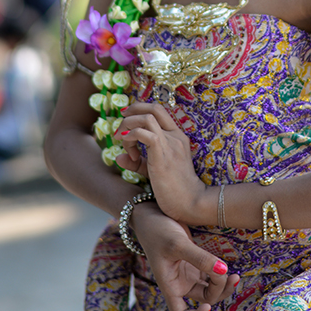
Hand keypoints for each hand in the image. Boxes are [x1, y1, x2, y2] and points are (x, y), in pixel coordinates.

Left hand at [116, 103, 209, 223]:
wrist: (192, 203)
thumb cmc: (175, 190)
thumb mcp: (154, 172)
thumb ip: (138, 163)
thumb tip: (118, 157)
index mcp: (176, 136)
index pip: (159, 110)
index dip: (140, 108)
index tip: (125, 117)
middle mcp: (175, 136)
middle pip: (154, 108)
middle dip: (133, 110)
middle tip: (120, 125)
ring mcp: (170, 144)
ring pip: (146, 118)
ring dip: (128, 125)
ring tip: (121, 140)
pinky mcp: (163, 154)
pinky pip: (145, 134)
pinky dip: (131, 137)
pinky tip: (128, 151)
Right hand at [133, 202, 238, 310]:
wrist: (152, 213)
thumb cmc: (158, 231)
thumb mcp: (178, 244)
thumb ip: (201, 258)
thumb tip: (223, 270)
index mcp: (170, 286)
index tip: (207, 307)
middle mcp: (180, 283)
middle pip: (205, 299)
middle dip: (218, 290)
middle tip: (226, 273)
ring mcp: (189, 272)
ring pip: (210, 287)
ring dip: (223, 283)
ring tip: (234, 275)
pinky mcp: (195, 261)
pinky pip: (211, 272)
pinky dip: (220, 271)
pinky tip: (227, 266)